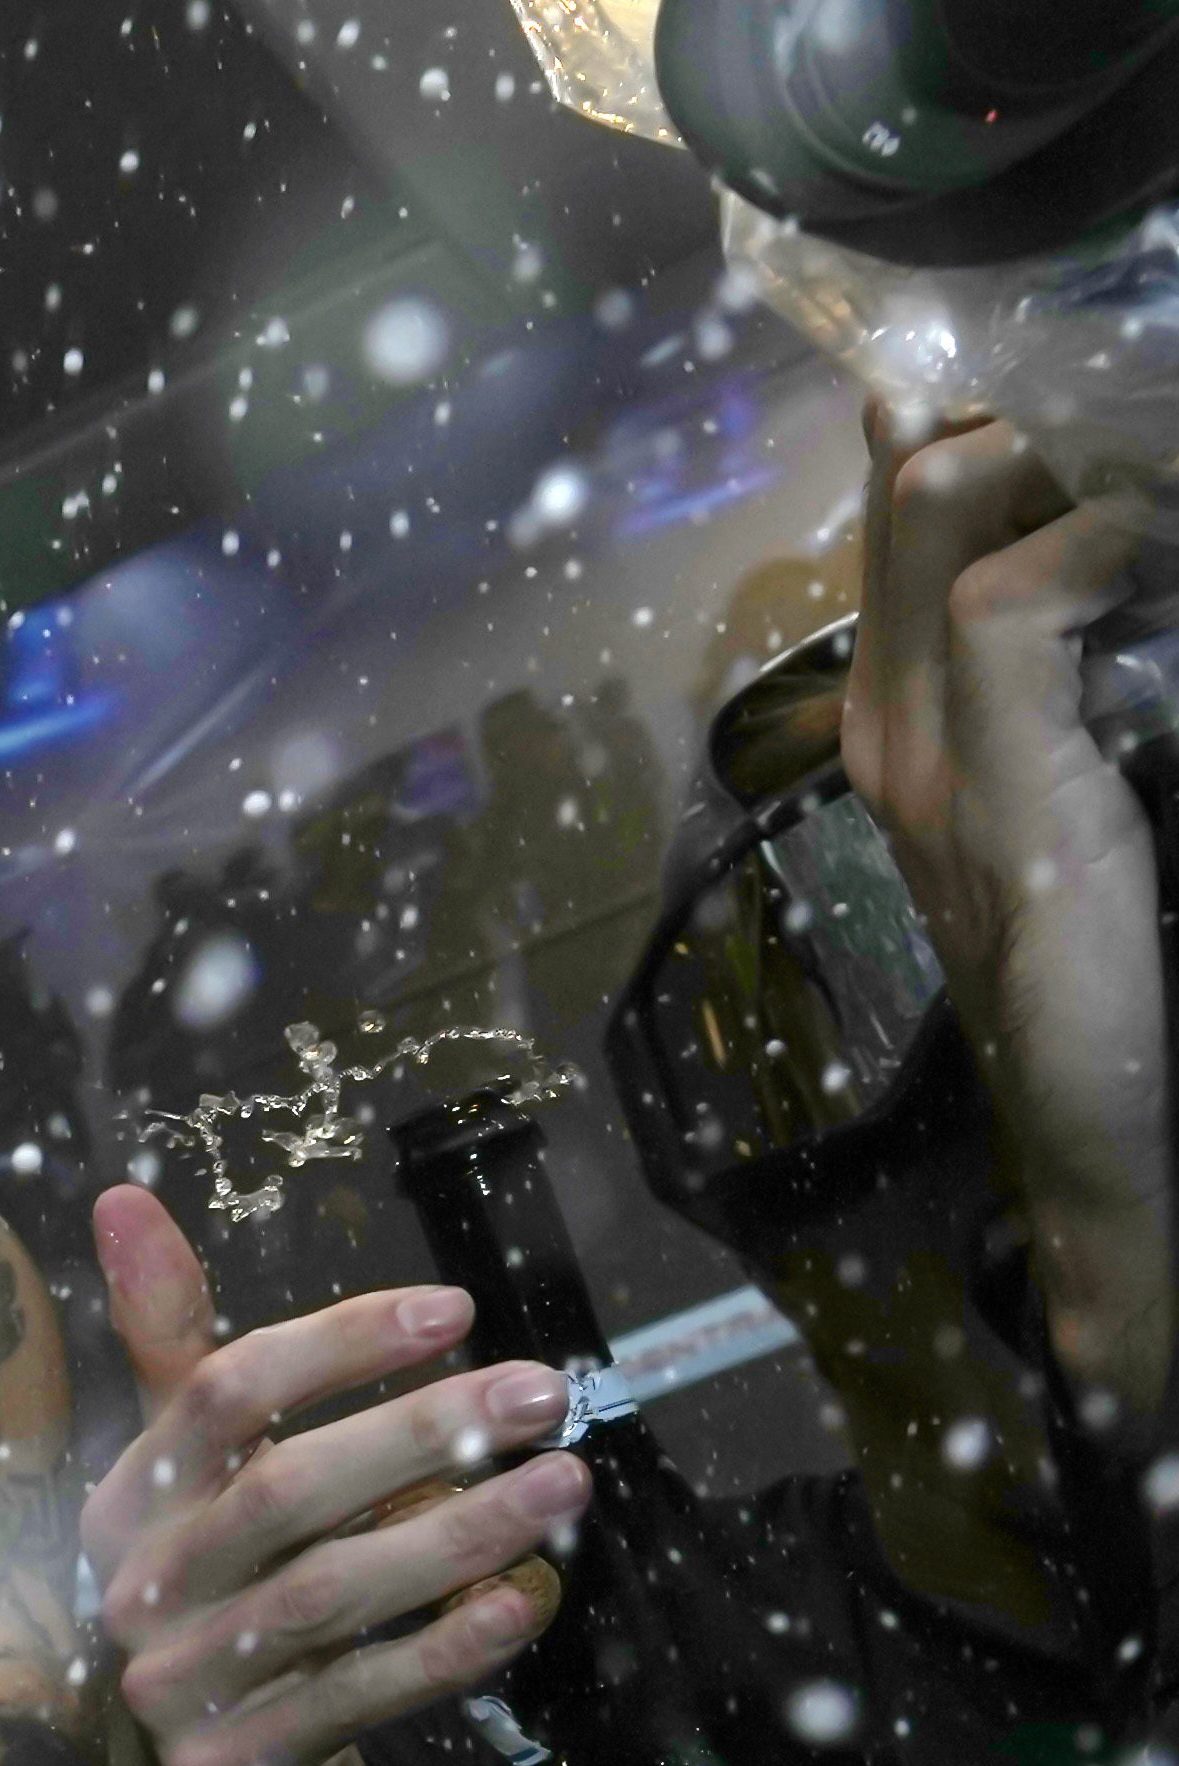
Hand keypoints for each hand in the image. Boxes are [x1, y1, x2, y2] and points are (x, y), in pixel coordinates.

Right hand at [79, 1188, 574, 1765]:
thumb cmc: (221, 1583)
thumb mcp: (185, 1466)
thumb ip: (171, 1340)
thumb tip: (123, 1196)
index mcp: (127, 1498)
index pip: (221, 1395)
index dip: (339, 1344)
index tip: (455, 1310)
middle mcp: (139, 1587)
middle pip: (284, 1489)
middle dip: (423, 1432)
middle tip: (544, 1391)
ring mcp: (177, 1683)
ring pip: (328, 1594)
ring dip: (458, 1535)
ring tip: (565, 1483)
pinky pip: (357, 1696)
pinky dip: (446, 1648)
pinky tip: (523, 1602)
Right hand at [846, 401, 1172, 1443]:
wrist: (1105, 1129)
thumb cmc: (1114, 974)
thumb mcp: (1081, 801)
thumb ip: (1073, 697)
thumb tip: (1121, 568)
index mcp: (902, 729)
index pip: (901, 525)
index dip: (953, 426)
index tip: (1027, 379)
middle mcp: (886, 730)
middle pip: (909, 495)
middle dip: (1004, 410)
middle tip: (1100, 395)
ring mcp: (927, 758)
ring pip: (944, 522)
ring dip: (1056, 464)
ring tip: (1134, 471)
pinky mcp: (996, 784)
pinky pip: (1004, 607)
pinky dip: (1084, 553)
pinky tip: (1135, 555)